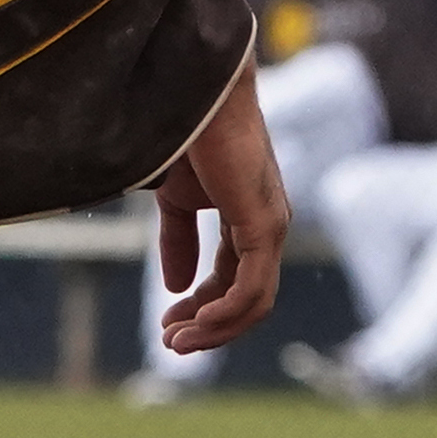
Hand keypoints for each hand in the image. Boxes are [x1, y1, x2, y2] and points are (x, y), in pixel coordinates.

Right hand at [151, 58, 290, 356]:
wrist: (194, 92)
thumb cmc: (185, 132)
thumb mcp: (175, 197)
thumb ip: (178, 240)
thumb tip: (177, 285)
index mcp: (246, 218)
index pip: (233, 281)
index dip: (201, 310)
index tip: (166, 326)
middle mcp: (266, 226)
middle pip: (247, 299)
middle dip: (208, 327)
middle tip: (171, 345)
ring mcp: (270, 226)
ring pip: (255, 301)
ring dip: (216, 329)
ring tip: (178, 342)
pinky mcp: (264, 223)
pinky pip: (253, 287)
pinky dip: (226, 313)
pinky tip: (197, 322)